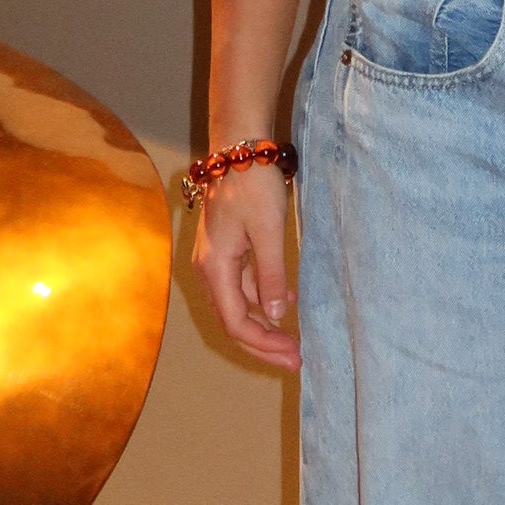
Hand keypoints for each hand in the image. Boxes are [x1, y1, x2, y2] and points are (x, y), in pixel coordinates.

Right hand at [192, 160, 299, 369]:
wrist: (238, 146)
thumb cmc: (253, 186)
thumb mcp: (268, 232)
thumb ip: (271, 275)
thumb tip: (276, 315)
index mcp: (215, 269)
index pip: (235, 322)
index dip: (264, 344)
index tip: (294, 354)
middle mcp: (210, 269)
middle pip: (233, 319)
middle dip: (263, 343)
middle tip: (295, 358)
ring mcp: (216, 259)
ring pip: (237, 304)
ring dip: (264, 323)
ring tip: (292, 337)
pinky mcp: (227, 248)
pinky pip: (242, 285)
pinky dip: (262, 297)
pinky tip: (286, 299)